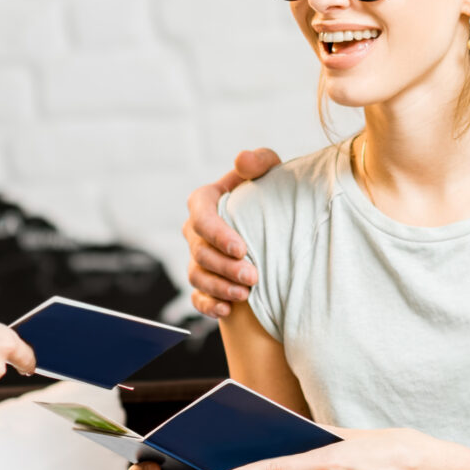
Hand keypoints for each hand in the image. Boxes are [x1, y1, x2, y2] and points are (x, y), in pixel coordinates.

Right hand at [184, 148, 278, 317]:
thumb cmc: (270, 192)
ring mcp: (197, 258)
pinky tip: (228, 310)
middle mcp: (196, 231)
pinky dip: (209, 305)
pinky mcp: (204, 282)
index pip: (201, 217)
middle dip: (224, 267)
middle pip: (200, 252)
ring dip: (219, 287)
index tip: (242, 248)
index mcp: (205, 202)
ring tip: (246, 294)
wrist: (274, 222)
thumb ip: (259, 161)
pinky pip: (198, 297)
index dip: (217, 234)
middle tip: (253, 276)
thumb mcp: (271, 171)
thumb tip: (243, 159)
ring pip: (197, 276)